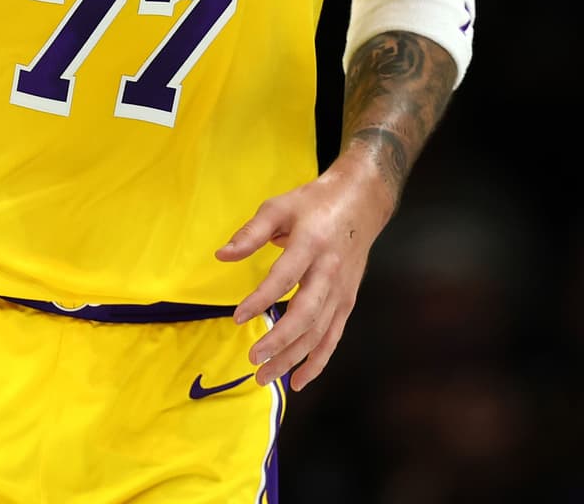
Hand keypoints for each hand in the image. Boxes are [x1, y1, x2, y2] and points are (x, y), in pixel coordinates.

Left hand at [214, 164, 393, 390]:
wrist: (361, 203)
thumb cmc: (313, 204)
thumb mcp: (278, 207)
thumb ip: (251, 233)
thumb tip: (222, 256)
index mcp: (310, 245)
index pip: (284, 278)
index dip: (261, 300)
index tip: (237, 318)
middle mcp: (329, 272)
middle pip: (306, 314)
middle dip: (280, 341)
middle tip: (253, 359)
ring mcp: (341, 290)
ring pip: (319, 332)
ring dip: (294, 358)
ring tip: (266, 376)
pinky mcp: (347, 301)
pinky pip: (333, 337)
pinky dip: (317, 361)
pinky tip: (298, 379)